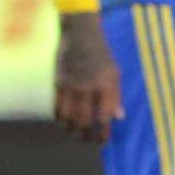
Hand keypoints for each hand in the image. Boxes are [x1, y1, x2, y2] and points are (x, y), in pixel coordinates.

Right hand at [52, 13, 124, 142]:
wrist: (78, 33)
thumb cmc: (100, 53)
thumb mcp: (115, 72)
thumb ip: (115, 96)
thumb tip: (118, 117)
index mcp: (106, 84)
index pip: (105, 115)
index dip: (103, 130)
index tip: (102, 139)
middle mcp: (88, 86)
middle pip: (84, 119)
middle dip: (85, 134)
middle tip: (86, 140)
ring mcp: (71, 85)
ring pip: (68, 115)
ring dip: (70, 128)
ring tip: (73, 133)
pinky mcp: (57, 82)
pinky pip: (56, 105)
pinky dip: (59, 117)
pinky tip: (62, 121)